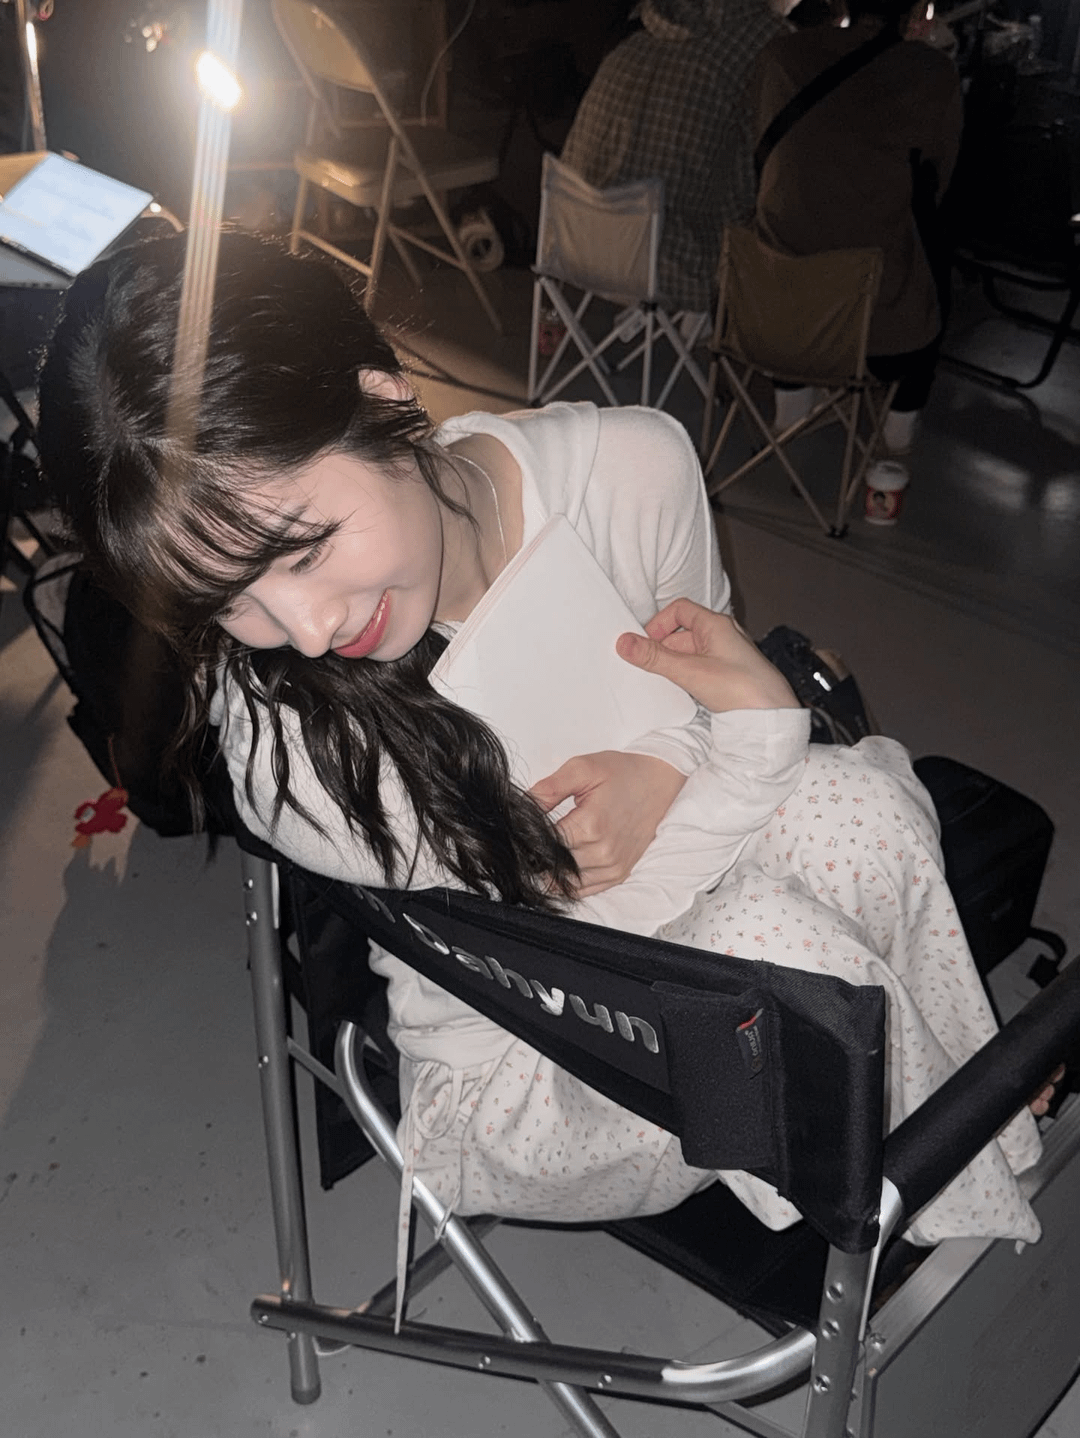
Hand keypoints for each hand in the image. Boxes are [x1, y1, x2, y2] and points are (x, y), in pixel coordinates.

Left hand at [530, 750, 685, 895]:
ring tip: (544, 852)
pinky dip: (568, 882)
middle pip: (552, 865)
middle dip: (537, 854)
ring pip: (565, 881)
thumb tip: (521, 808)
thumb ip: (548, 790)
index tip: (521, 830)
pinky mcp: (619, 874)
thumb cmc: (623, 773)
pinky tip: (560, 868)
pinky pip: (584, 890)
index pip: (542, 845)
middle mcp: (602, 852)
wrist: (660, 781)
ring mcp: (613, 867)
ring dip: (551, 870)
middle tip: (530, 840)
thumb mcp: (581, 769)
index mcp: (590, 826)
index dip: (527, 839)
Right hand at [616, 598, 797, 712]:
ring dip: (675, 664)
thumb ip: (655, 658)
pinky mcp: (730, 675)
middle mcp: (723, 636)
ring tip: (664, 680)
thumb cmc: (742, 688)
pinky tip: (683, 691)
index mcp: (716, 625)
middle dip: (663, 648)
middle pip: (683, 633)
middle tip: (647, 666)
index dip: (659, 622)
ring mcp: (728, 656)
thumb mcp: (690, 671)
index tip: (645, 642)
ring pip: (691, 653)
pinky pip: (701, 668)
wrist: (773, 717)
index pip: (680, 609)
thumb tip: (625, 643)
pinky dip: (688, 675)